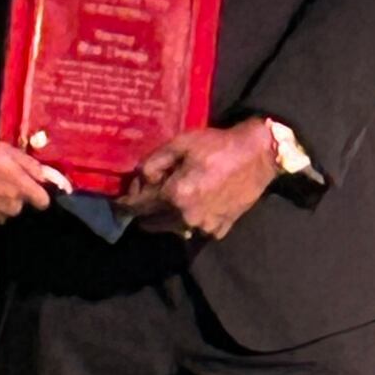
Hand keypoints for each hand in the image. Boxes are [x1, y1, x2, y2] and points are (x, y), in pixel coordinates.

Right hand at [0, 140, 51, 225]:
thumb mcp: (2, 149)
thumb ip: (28, 163)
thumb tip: (44, 175)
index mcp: (21, 188)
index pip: (44, 202)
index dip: (41, 193)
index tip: (33, 185)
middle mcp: (13, 206)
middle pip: (24, 203)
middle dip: (18, 193)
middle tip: (3, 178)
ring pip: (8, 209)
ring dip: (4, 201)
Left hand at [118, 118, 276, 239]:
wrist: (257, 156)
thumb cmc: (217, 145)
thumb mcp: (180, 143)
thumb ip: (153, 162)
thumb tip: (139, 180)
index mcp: (174, 196)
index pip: (137, 208)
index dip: (123, 204)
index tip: (117, 202)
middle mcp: (186, 218)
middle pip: (150, 224)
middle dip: (143, 211)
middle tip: (148, 193)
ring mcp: (204, 228)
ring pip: (171, 229)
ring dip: (166, 218)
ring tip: (174, 197)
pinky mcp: (219, 231)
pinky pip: (194, 231)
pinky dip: (188, 221)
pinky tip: (196, 202)